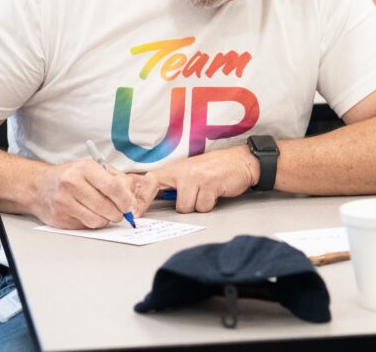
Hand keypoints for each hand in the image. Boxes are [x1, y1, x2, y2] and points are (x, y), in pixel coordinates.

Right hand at [33, 159, 143, 229]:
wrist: (39, 186)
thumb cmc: (71, 177)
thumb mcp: (93, 169)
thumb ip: (115, 180)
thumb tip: (132, 198)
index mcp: (85, 168)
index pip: (113, 187)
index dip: (125, 200)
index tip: (130, 206)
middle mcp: (72, 183)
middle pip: (107, 207)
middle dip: (118, 213)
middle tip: (120, 212)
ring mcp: (64, 202)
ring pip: (98, 220)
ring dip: (106, 220)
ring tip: (103, 212)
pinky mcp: (60, 218)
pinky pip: (86, 227)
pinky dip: (92, 223)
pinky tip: (88, 214)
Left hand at [142, 146, 258, 213]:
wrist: (240, 161)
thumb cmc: (213, 169)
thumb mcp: (189, 171)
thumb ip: (172, 182)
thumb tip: (149, 194)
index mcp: (175, 168)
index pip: (151, 181)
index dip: (141, 199)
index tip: (135, 214)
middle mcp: (184, 171)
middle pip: (176, 204)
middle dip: (186, 206)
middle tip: (196, 196)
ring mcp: (197, 177)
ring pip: (188, 207)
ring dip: (199, 205)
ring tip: (206, 193)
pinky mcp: (211, 184)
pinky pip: (204, 207)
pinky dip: (210, 204)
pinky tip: (215, 193)